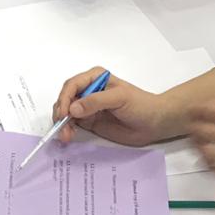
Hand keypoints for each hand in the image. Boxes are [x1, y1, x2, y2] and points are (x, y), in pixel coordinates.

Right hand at [51, 67, 173, 145]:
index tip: (65, 114)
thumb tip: (73, 109)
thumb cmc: (141, 105)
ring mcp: (87, 106)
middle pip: (65, 98)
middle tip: (61, 127)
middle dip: (61, 112)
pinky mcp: (89, 121)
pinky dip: (67, 129)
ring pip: (66, 112)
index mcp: (94, 78)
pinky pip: (72, 123)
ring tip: (65, 136)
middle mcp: (88, 90)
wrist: (154, 122)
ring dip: (62, 123)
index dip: (65, 99)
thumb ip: (96, 101)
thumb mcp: (120, 98)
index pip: (72, 85)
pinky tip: (68, 136)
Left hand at [184, 96, 214, 176]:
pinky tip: (207, 159)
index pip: (214, 111)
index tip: (191, 109)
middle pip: (208, 132)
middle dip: (194, 127)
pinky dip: (211, 164)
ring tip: (196, 142)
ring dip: (199, 147)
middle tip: (188, 125)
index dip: (198, 110)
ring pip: (211, 153)